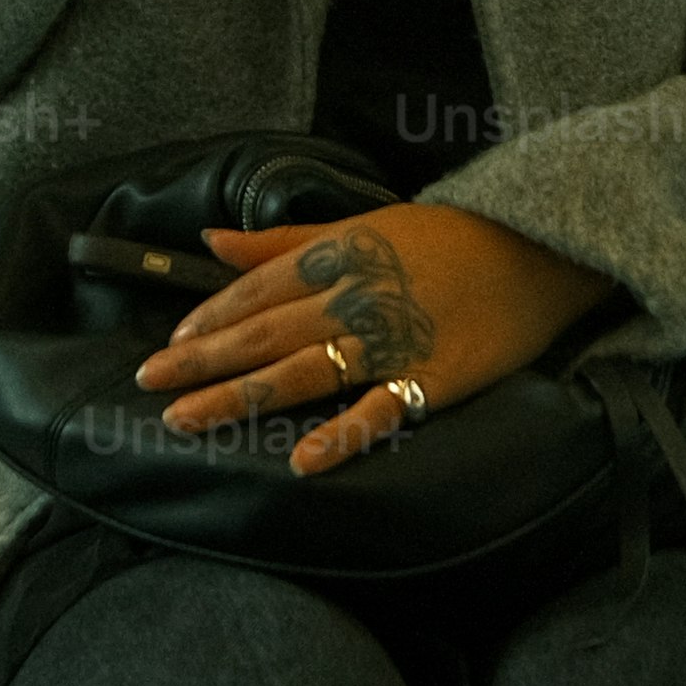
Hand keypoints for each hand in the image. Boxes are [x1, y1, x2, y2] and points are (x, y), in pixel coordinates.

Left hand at [134, 201, 623, 475]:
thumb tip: (210, 241)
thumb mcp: (362, 223)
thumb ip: (283, 239)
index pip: (256, 290)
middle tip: (149, 384)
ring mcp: (392, 341)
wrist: (535, 250)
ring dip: (239, 396)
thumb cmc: (446, 239)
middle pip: (264, 332)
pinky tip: (302, 461)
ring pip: (301, 372)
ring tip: (186, 419)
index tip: (169, 344)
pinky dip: (342, 435)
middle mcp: (355, 296)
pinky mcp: (432, 379)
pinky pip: (380, 412)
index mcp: (337, 254)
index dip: (208, 317)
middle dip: (201, 360)